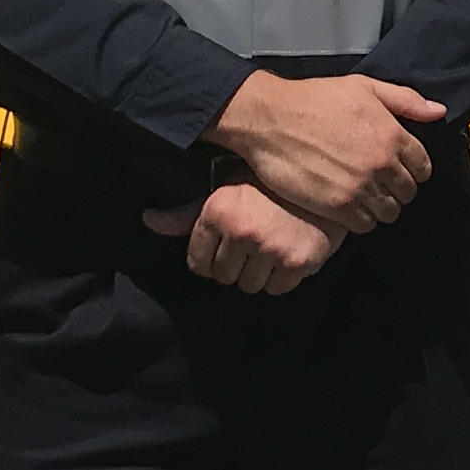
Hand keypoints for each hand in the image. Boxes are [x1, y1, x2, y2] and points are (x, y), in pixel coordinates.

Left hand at [142, 181, 337, 294]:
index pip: (198, 264)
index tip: (227, 245)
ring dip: (258, 273)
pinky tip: (287, 254)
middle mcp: (241, 233)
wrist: (322, 180)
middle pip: (223, 277)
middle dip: (234, 265)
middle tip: (252, 245)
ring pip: (249, 286)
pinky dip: (282, 278)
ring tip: (269, 249)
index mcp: (218, 212)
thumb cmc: (267, 184)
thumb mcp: (223, 189)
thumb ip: (186, 214)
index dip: (211, 257)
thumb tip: (147, 220)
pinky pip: (277, 289)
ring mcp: (271, 249)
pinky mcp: (298, 262)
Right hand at [204, 70, 445, 234]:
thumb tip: (439, 112)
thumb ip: (405, 100)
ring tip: (364, 196)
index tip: (399, 170)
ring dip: (380, 207)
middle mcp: (381, 163)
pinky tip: (348, 206)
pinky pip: (364, 225)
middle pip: (408, 193)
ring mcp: (360, 187)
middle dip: (397, 189)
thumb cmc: (314, 99)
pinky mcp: (337, 206)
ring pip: (388, 212)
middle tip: (379, 184)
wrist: (271, 119)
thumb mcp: (364, 87)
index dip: (413, 170)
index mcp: (391, 134)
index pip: (423, 167)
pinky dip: (360, 220)